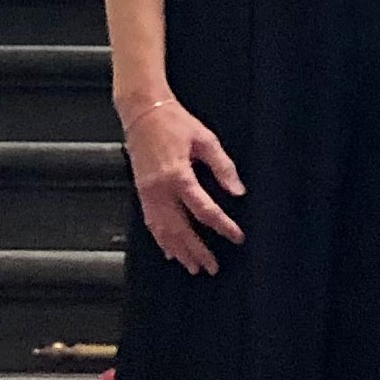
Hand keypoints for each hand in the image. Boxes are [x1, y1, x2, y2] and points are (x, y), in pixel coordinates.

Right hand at [121, 93, 244, 275]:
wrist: (142, 112)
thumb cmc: (176, 122)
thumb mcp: (206, 139)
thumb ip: (223, 166)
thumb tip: (238, 192)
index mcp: (177, 175)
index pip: (203, 209)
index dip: (222, 225)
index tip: (237, 237)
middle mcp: (159, 189)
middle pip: (179, 228)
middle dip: (196, 250)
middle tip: (212, 267)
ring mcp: (147, 193)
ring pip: (162, 231)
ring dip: (178, 251)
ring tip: (193, 267)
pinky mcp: (141, 192)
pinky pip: (151, 223)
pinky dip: (161, 240)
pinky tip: (170, 252)